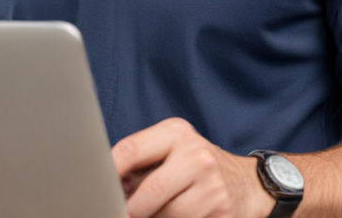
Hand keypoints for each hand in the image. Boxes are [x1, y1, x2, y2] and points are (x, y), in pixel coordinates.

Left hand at [112, 117, 273, 217]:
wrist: (248, 184)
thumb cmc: (197, 166)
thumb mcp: (172, 149)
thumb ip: (141, 160)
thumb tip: (103, 183)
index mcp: (176, 132)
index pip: (130, 150)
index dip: (107, 172)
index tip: (94, 186)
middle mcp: (196, 155)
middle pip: (147, 193)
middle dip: (129, 209)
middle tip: (118, 211)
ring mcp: (211, 186)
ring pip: (164, 216)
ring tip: (157, 210)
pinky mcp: (221, 213)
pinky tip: (176, 215)